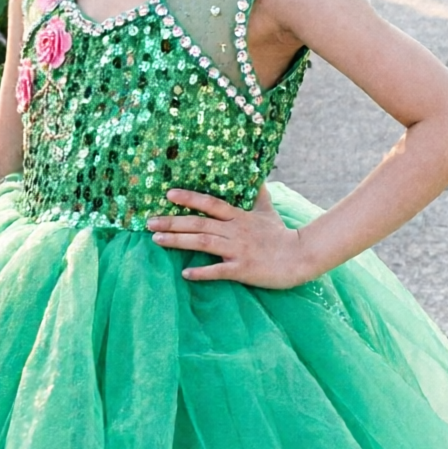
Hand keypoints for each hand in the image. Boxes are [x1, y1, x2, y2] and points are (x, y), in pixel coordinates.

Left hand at [147, 187, 318, 287]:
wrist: (298, 256)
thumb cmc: (280, 234)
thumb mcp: (268, 210)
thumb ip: (258, 194)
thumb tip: (256, 175)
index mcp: (239, 217)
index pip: (211, 204)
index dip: (190, 198)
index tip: (168, 194)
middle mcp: (235, 231)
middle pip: (199, 224)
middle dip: (173, 221)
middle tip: (149, 221)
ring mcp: (237, 250)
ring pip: (203, 243)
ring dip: (178, 241)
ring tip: (157, 239)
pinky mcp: (241, 268)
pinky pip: (218, 270)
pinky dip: (201, 272)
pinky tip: (185, 273)